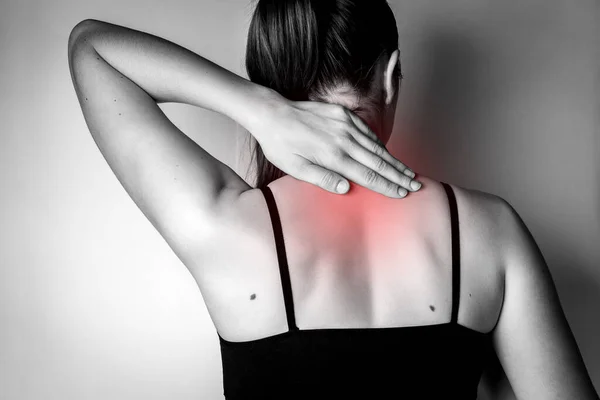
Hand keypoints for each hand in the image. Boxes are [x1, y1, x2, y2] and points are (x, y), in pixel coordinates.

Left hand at [248, 91, 420, 197]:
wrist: (272, 113)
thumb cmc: (280, 145)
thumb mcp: (295, 168)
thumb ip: (322, 178)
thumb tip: (346, 189)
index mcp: (333, 156)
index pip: (368, 175)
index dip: (388, 186)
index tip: (404, 193)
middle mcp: (343, 139)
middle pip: (378, 161)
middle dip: (399, 175)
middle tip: (417, 186)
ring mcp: (345, 124)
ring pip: (376, 147)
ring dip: (394, 161)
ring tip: (409, 173)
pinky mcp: (343, 114)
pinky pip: (367, 132)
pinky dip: (380, 145)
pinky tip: (388, 153)